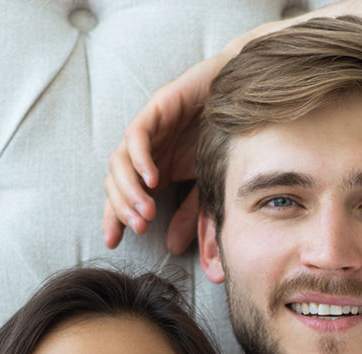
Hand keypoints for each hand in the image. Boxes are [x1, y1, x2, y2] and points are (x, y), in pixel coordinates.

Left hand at [101, 53, 225, 253]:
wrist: (248, 97)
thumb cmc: (230, 139)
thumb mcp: (209, 186)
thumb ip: (191, 215)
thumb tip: (173, 247)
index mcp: (154, 169)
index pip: (122, 196)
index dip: (114, 218)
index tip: (114, 242)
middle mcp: (145, 151)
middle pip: (114, 182)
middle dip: (121, 208)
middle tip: (140, 228)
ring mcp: (149, 129)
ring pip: (118, 161)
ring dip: (128, 189)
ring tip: (146, 211)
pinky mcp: (157, 108)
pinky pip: (136, 135)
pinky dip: (140, 159)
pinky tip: (152, 179)